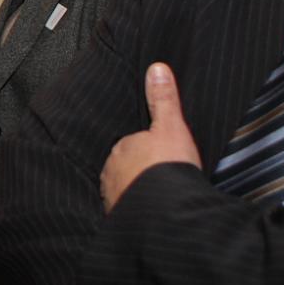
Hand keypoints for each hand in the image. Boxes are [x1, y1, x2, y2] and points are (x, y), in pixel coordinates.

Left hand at [100, 62, 200, 211]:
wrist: (164, 210)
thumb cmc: (169, 166)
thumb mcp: (172, 126)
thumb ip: (164, 100)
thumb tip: (157, 68)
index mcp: (122, 148)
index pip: (133, 145)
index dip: (148, 150)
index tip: (160, 157)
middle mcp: (112, 171)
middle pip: (126, 167)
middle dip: (140, 171)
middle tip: (162, 177)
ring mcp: (113, 195)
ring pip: (125, 188)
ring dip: (137, 191)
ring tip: (158, 196)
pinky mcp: (118, 217)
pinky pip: (127, 210)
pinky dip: (137, 210)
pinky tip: (151, 214)